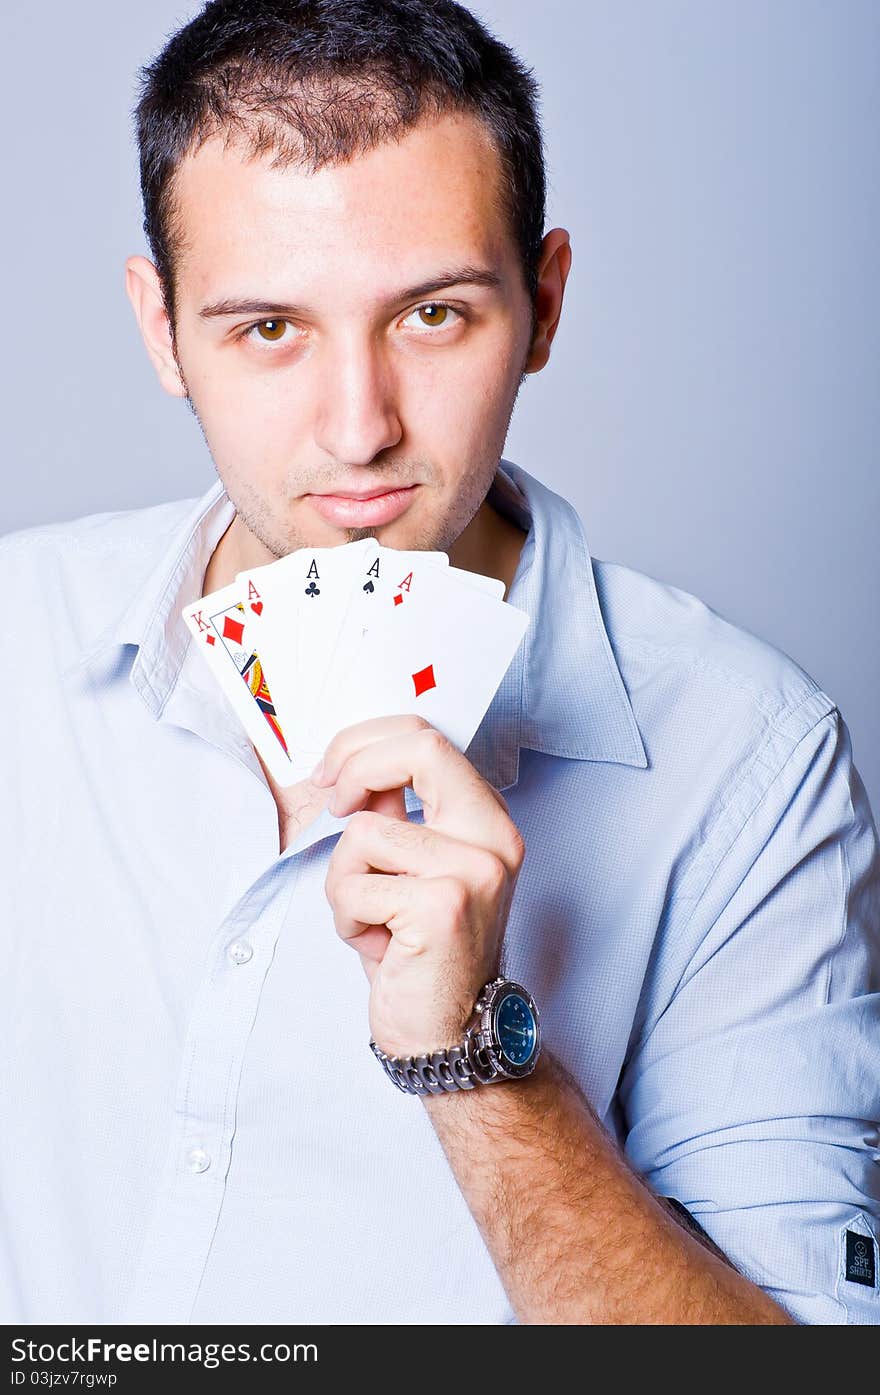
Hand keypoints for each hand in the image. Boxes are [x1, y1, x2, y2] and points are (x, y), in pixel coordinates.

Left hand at [314, 715, 525, 1057]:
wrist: (446, 1034)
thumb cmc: (420, 952)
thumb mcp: (408, 868)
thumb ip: (395, 810)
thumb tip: (354, 763)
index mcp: (487, 821)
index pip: (430, 738)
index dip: (368, 742)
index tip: (334, 774)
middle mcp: (493, 838)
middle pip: (418, 747)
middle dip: (354, 764)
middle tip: (329, 797)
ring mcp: (474, 870)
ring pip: (364, 830)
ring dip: (344, 881)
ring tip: (371, 920)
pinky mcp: (443, 904)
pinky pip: (356, 885)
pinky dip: (348, 918)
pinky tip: (378, 946)